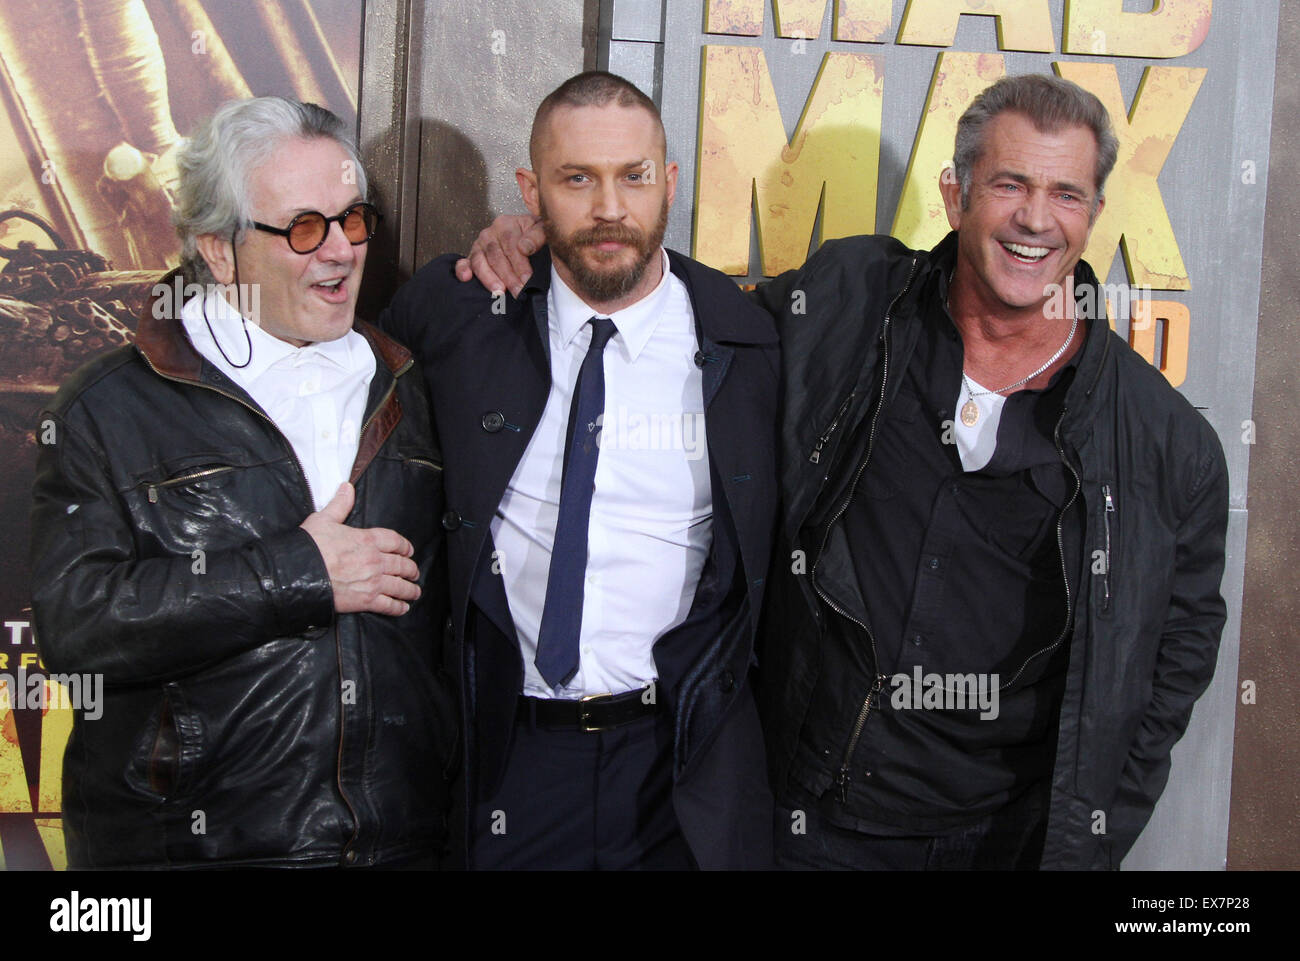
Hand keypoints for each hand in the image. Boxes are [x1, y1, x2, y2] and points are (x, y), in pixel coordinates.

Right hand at [300, 483, 419, 615]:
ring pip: (399, 585)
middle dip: (410, 569)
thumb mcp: (324, 519)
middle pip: (401, 565)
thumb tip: (347, 487)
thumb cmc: (310, 546)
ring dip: (409, 589)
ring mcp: (372, 581)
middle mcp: (375, 560)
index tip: (409, 551)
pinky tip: (403, 608)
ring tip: (414, 592)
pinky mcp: (366, 600)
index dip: (405, 546)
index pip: (395, 541)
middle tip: (414, 573)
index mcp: (367, 540)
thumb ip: (340, 504)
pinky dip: (398, 607)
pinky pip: (388, 605)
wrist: (298, 573)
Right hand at [453, 213, 544, 296]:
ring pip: (480, 261)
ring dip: (488, 277)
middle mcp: (490, 233)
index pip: (510, 244)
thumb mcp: (542, 230)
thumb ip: (537, 236)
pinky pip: (464, 263)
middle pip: (495, 255)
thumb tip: (524, 248)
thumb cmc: (535, 236)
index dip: (519, 263)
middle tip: (518, 291)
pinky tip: (466, 278)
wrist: (529, 237)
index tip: (527, 279)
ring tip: (499, 291)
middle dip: (507, 276)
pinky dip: (462, 270)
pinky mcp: (473, 257)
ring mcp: (479, 245)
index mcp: (506, 224)